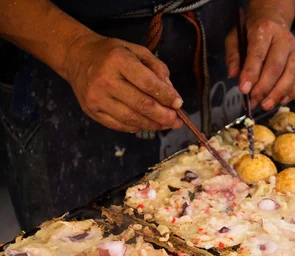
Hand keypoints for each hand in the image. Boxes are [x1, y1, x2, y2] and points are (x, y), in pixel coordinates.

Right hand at [63, 33, 183, 132]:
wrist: (77, 57)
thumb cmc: (112, 53)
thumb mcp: (136, 51)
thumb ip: (157, 68)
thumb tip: (171, 93)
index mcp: (118, 60)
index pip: (148, 84)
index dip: (166, 96)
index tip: (179, 104)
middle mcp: (105, 80)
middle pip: (142, 105)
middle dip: (164, 116)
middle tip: (177, 121)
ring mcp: (96, 98)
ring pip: (132, 119)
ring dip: (153, 125)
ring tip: (166, 125)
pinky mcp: (91, 111)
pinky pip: (119, 125)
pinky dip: (136, 127)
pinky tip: (146, 124)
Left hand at [225, 7, 294, 110]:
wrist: (273, 19)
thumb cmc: (251, 32)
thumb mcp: (235, 37)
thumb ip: (233, 56)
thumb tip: (233, 75)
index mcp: (265, 30)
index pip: (258, 54)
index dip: (251, 73)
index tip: (243, 90)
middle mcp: (284, 39)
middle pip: (276, 67)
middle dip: (264, 88)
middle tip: (253, 102)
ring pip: (290, 75)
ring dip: (278, 94)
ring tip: (265, 106)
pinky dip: (290, 93)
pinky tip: (279, 101)